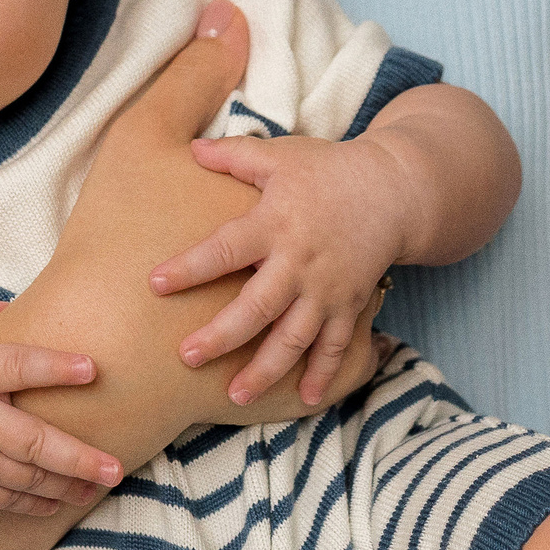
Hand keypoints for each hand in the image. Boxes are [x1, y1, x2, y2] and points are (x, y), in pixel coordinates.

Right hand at [0, 296, 122, 515]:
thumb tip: (10, 303)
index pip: (17, 367)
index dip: (55, 368)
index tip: (92, 369)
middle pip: (33, 440)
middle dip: (78, 457)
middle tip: (116, 467)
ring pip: (27, 477)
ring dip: (67, 485)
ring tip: (100, 487)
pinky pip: (7, 499)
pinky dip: (36, 503)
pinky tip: (62, 501)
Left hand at [153, 130, 418, 405]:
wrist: (394, 189)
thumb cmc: (328, 170)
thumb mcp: (281, 155)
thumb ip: (234, 155)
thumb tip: (190, 148)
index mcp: (275, 223)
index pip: (226, 248)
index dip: (191, 267)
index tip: (155, 284)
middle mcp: (299, 261)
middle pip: (258, 306)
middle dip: (223, 335)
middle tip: (187, 357)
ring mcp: (327, 288)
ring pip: (295, 337)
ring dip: (266, 369)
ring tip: (237, 396)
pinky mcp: (350, 304)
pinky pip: (336, 345)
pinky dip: (323, 373)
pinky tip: (304, 400)